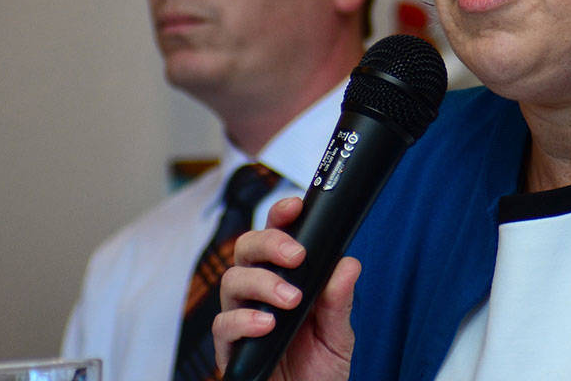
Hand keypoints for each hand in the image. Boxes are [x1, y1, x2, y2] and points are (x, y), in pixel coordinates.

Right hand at [213, 196, 359, 380]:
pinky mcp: (229, 348)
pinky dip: (244, 320)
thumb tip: (348, 265)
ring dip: (263, 283)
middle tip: (296, 256)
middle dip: (270, 242)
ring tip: (290, 299)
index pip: (276, 236)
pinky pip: (223, 324)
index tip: (295, 205)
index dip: (281, 215)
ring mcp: (242, 317)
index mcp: (286, 279)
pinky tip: (267, 325)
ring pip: (232, 279)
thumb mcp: (338, 335)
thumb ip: (339, 301)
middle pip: (247, 247)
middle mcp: (259, 292)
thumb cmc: (319, 369)